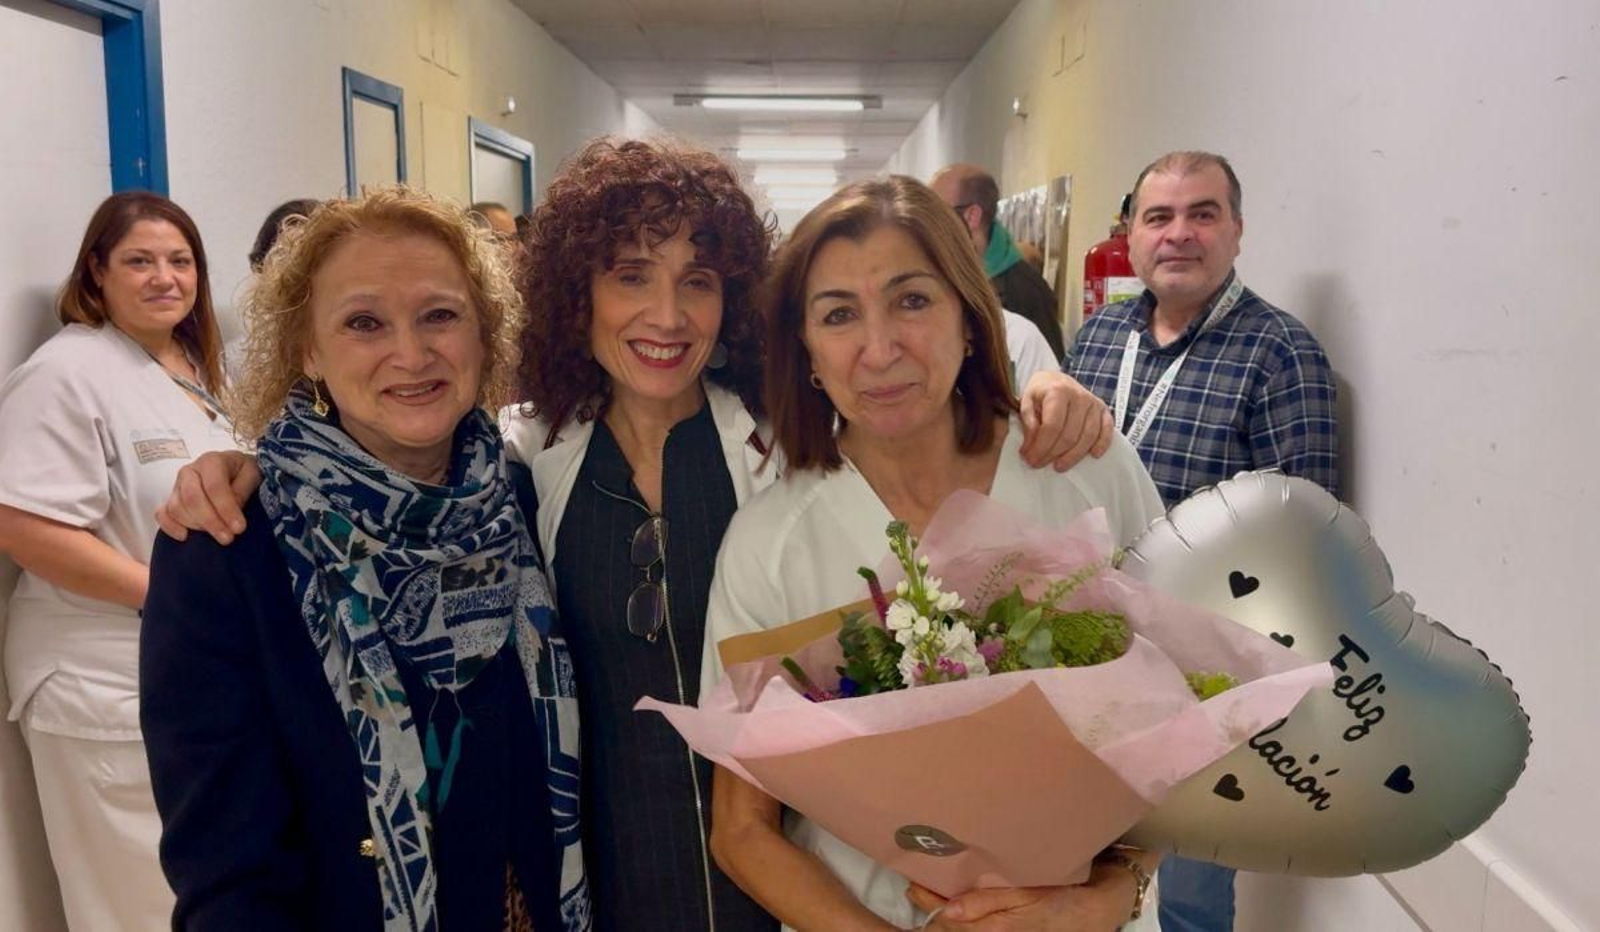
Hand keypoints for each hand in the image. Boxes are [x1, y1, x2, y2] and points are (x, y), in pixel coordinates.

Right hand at [154, 450, 260, 544]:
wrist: (232, 469)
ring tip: (217, 534)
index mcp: (212, 461)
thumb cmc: (242, 472)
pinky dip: (170, 526)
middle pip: (192, 498)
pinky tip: (185, 536)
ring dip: (196, 525)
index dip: (226, 509)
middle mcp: (190, 471)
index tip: (239, 528)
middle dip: (210, 521)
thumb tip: (231, 512)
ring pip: (177, 508)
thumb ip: (242, 490)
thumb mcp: (252, 474)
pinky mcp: (170, 499)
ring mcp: (177, 485)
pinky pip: (162, 513)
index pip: (214, 486)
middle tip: (227, 538)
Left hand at [906, 860, 1138, 930]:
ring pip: (962, 927)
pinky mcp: (1007, 929)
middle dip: (930, 906)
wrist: (1095, 908)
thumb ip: (987, 901)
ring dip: (944, 911)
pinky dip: (962, 914)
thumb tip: (949, 910)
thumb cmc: (1061, 896)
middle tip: (913, 883)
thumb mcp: (1025, 892)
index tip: (912, 882)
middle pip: (951, 926)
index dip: (927, 901)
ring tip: (927, 890)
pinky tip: (956, 900)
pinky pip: (977, 926)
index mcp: (993, 927)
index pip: (948, 918)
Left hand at [1016, 371, 1113, 471]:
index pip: (1052, 426)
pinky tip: (1093, 455)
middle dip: (1053, 454)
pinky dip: (1102, 444)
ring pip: (1088, 436)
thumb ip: (1028, 424)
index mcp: (1058, 391)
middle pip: (1069, 435)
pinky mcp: (1103, 409)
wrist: (1056, 379)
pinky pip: (1107, 430)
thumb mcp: (1026, 402)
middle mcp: (1079, 396)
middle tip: (1039, 464)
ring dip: (1073, 456)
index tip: (1030, 459)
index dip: (1041, 447)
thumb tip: (1031, 447)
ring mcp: (1094, 403)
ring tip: (1059, 466)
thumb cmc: (1040, 393)